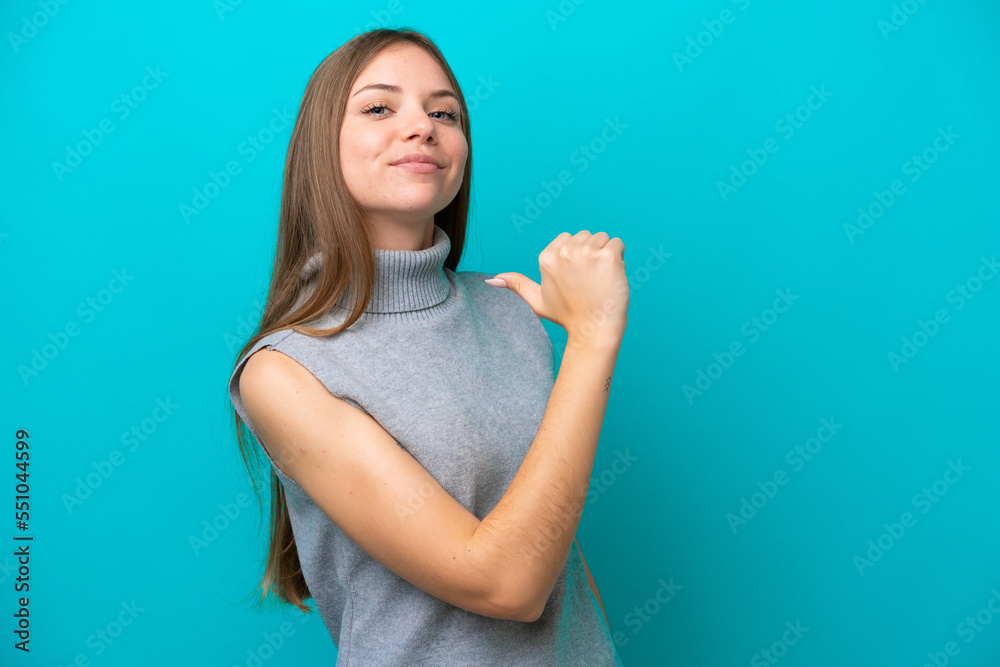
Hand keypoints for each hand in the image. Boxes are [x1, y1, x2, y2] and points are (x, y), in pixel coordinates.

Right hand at [486, 230, 627, 341]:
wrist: (594, 330)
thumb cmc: (568, 316)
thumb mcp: (537, 300)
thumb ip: (516, 285)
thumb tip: (491, 280)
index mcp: (546, 257)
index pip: (569, 238)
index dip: (577, 257)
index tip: (576, 279)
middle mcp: (563, 252)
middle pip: (586, 236)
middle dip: (592, 254)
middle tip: (589, 281)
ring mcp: (586, 253)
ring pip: (603, 238)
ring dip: (606, 255)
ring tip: (601, 280)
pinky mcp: (607, 256)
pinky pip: (618, 244)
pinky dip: (620, 258)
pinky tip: (612, 277)